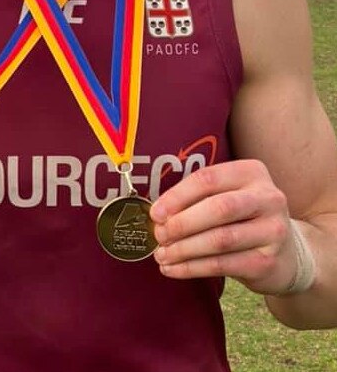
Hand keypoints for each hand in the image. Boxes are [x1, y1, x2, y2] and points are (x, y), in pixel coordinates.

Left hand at [150, 159, 298, 294]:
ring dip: (184, 249)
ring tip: (162, 255)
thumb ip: (198, 198)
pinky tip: (174, 269)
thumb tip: (158, 214)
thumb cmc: (243, 218)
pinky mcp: (268, 261)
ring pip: (220, 239)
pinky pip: (223, 265)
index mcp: (252, 172)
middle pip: (218, 208)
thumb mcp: (228, 196)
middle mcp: (268, 198)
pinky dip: (193, 268)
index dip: (178, 196)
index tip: (156, 212)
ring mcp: (273, 230)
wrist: (286, 253)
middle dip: (182, 223)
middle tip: (159, 235)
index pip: (208, 179)